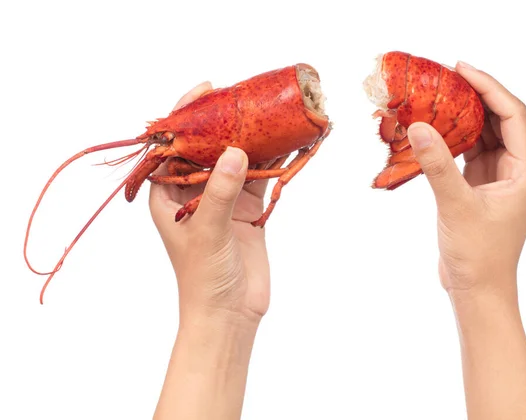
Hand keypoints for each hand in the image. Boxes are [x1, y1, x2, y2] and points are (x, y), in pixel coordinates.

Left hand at [149, 82, 270, 324]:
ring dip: (252, 140)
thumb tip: (236, 151)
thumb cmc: (204, 278)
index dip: (186, 118)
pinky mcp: (248, 210)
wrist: (230, 314)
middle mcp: (194, 193)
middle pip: (208, 148)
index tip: (205, 91)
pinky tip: (288, 144)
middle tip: (244, 96)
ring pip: (237, 161)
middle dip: (224, 122)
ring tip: (270, 112)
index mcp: (169, 196)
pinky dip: (273, 162)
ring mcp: (224, 201)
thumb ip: (220, 191)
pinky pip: (260, 178)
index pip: (174, 148)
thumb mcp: (207, 231)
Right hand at [406, 61, 525, 296]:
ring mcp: (498, 178)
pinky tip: (434, 129)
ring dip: (462, 116)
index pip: (512, 115)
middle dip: (474, 96)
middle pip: (499, 119)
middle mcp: (517, 169)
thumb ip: (438, 165)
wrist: (478, 289)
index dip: (489, 87)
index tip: (462, 69)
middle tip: (444, 77)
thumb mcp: (456, 206)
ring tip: (437, 96)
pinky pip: (469, 152)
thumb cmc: (479, 255)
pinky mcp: (480, 187)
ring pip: (483, 135)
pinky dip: (453, 139)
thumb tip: (418, 126)